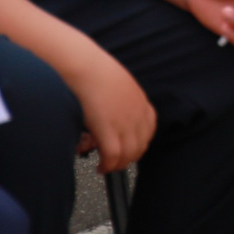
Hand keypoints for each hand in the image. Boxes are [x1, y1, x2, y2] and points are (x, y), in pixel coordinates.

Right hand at [69, 48, 156, 172]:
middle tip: (116, 162)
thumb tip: (109, 108)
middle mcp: (137, 114)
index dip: (139, 143)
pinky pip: (113, 156)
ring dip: (118, 165)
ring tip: (107, 167)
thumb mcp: (116, 83)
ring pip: (129, 155)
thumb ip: (119, 98)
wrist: (85, 65)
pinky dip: (108, 165)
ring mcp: (124, 123)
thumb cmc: (93, 69)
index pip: (149, 129)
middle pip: (141, 145)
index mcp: (140, 101)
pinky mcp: (108, 130)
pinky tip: (101, 167)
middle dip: (129, 158)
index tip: (130, 147)